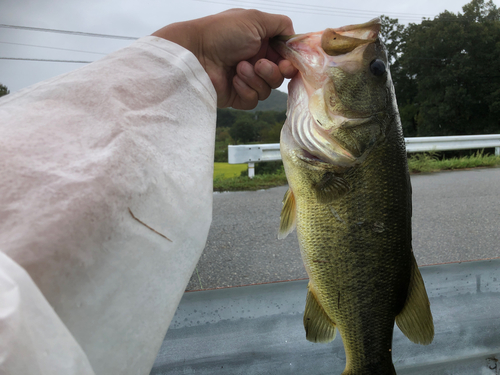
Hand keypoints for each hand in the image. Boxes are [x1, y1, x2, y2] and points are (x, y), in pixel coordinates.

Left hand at [152, 9, 296, 108]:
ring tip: (239, 68)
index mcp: (261, 42)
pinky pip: (253, 100)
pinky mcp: (237, 96)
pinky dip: (246, 90)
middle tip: (260, 65)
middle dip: (273, 71)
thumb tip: (294, 35)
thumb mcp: (255, 19)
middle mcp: (255, 61)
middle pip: (280, 75)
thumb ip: (280, 24)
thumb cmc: (222, 33)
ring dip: (255, 78)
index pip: (285, 57)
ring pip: (268, 89)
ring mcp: (246, 79)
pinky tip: (233, 80)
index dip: (290, 62)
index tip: (287, 63)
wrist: (196, 54)